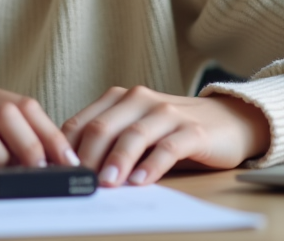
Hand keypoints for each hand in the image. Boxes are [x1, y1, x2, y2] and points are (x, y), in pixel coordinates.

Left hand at [62, 86, 269, 186]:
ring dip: (117, 161)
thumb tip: (71, 173)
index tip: (54, 173)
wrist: (228, 120)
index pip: (81, 122)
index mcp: (119, 99)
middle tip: (77, 181)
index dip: (65, 149)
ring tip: (106, 184)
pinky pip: (168, 147)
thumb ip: (108, 144)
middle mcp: (140, 99)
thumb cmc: (172, 131)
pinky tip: (141, 181)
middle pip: (103, 127)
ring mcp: (168, 113)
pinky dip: (152, 165)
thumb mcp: (136, 131)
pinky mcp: (193, 131)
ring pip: (134, 135)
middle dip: (86, 157)